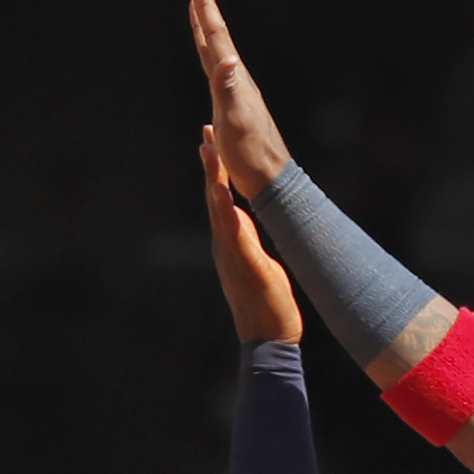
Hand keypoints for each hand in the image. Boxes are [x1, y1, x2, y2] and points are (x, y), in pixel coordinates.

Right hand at [190, 0, 291, 200]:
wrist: (270, 180)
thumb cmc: (249, 154)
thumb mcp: (235, 121)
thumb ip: (228, 89)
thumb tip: (226, 59)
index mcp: (233, 78)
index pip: (216, 35)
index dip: (205, 6)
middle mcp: (236, 80)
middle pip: (217, 37)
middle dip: (205, 9)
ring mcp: (236, 94)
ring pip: (218, 53)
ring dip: (207, 31)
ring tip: (199, 14)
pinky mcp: (235, 109)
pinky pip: (218, 73)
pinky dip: (211, 58)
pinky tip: (212, 61)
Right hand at [201, 134, 299, 345]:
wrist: (269, 340)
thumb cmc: (267, 305)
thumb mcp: (256, 263)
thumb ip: (247, 240)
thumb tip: (243, 222)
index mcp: (231, 242)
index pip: (221, 200)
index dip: (215, 171)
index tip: (210, 142)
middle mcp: (226, 246)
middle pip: (215, 199)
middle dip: (210, 165)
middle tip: (205, 133)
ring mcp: (233, 257)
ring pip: (220, 213)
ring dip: (214, 183)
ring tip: (210, 154)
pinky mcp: (247, 267)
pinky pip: (235, 237)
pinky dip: (228, 215)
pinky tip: (225, 197)